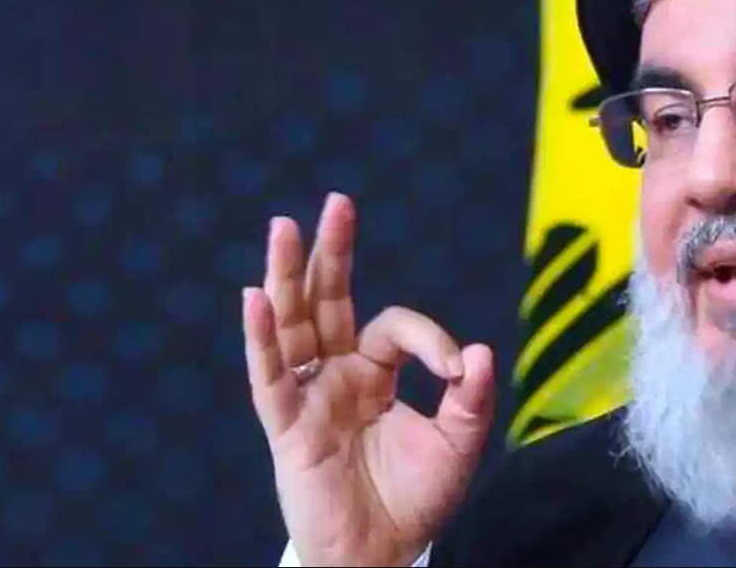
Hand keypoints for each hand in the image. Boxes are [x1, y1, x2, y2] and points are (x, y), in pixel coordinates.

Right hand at [242, 192, 495, 566]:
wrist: (381, 555)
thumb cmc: (414, 501)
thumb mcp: (457, 444)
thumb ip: (471, 399)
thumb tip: (480, 352)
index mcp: (374, 374)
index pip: (391, 327)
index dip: (428, 338)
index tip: (457, 370)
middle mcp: (336, 376)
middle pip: (326, 303)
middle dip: (331, 253)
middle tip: (337, 203)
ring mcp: (308, 398)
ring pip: (292, 327)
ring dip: (287, 276)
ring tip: (284, 226)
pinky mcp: (288, 428)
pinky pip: (270, 378)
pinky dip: (262, 339)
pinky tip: (256, 298)